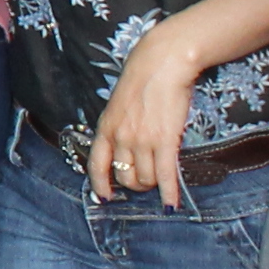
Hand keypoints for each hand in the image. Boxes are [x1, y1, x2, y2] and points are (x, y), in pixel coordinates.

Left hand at [87, 29, 206, 206]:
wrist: (161, 63)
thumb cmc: (142, 80)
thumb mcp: (118, 105)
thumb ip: (118, 128)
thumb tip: (124, 149)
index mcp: (105, 128)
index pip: (96, 166)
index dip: (100, 186)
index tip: (105, 197)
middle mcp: (120, 138)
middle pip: (125, 177)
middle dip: (135, 184)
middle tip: (145, 181)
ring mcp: (142, 141)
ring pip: (145, 179)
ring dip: (153, 184)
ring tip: (160, 181)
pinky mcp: (165, 141)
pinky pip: (166, 175)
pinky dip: (170, 192)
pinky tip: (172, 204)